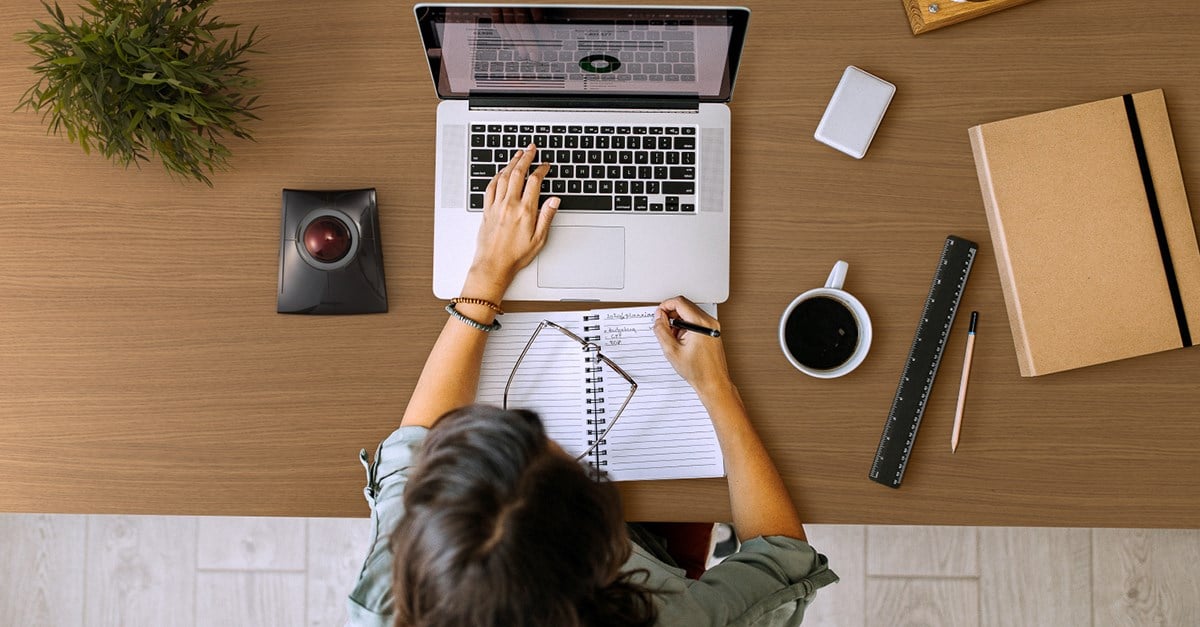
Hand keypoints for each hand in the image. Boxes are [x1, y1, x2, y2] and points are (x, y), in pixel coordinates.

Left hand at [467, 144, 558, 296]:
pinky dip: (497, 176)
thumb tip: (554, 200)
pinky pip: (491, 187)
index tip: (545, 166)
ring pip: (503, 177)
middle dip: (526, 158)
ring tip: (518, 154)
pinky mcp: (487, 210)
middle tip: (531, 149)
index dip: (541, 170)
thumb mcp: (539, 240)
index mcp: (525, 211)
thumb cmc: (515, 256)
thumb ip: (547, 217)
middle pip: (518, 173)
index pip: (534, 182)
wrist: (492, 265)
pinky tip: (501, 172)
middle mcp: (509, 205)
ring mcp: (496, 206)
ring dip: (511, 162)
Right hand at [653, 296, 733, 397]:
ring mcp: (713, 326)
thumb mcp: (672, 350)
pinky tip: (681, 340)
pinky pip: (696, 321)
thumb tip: (658, 317)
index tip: (659, 314)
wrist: (713, 382)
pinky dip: (686, 326)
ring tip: (673, 337)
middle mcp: (709, 322)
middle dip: (671, 314)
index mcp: (701, 324)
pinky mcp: (713, 331)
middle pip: (685, 305)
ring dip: (678, 321)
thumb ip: (662, 330)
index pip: (680, 302)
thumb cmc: (698, 371)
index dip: (665, 306)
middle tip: (663, 326)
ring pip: (690, 313)